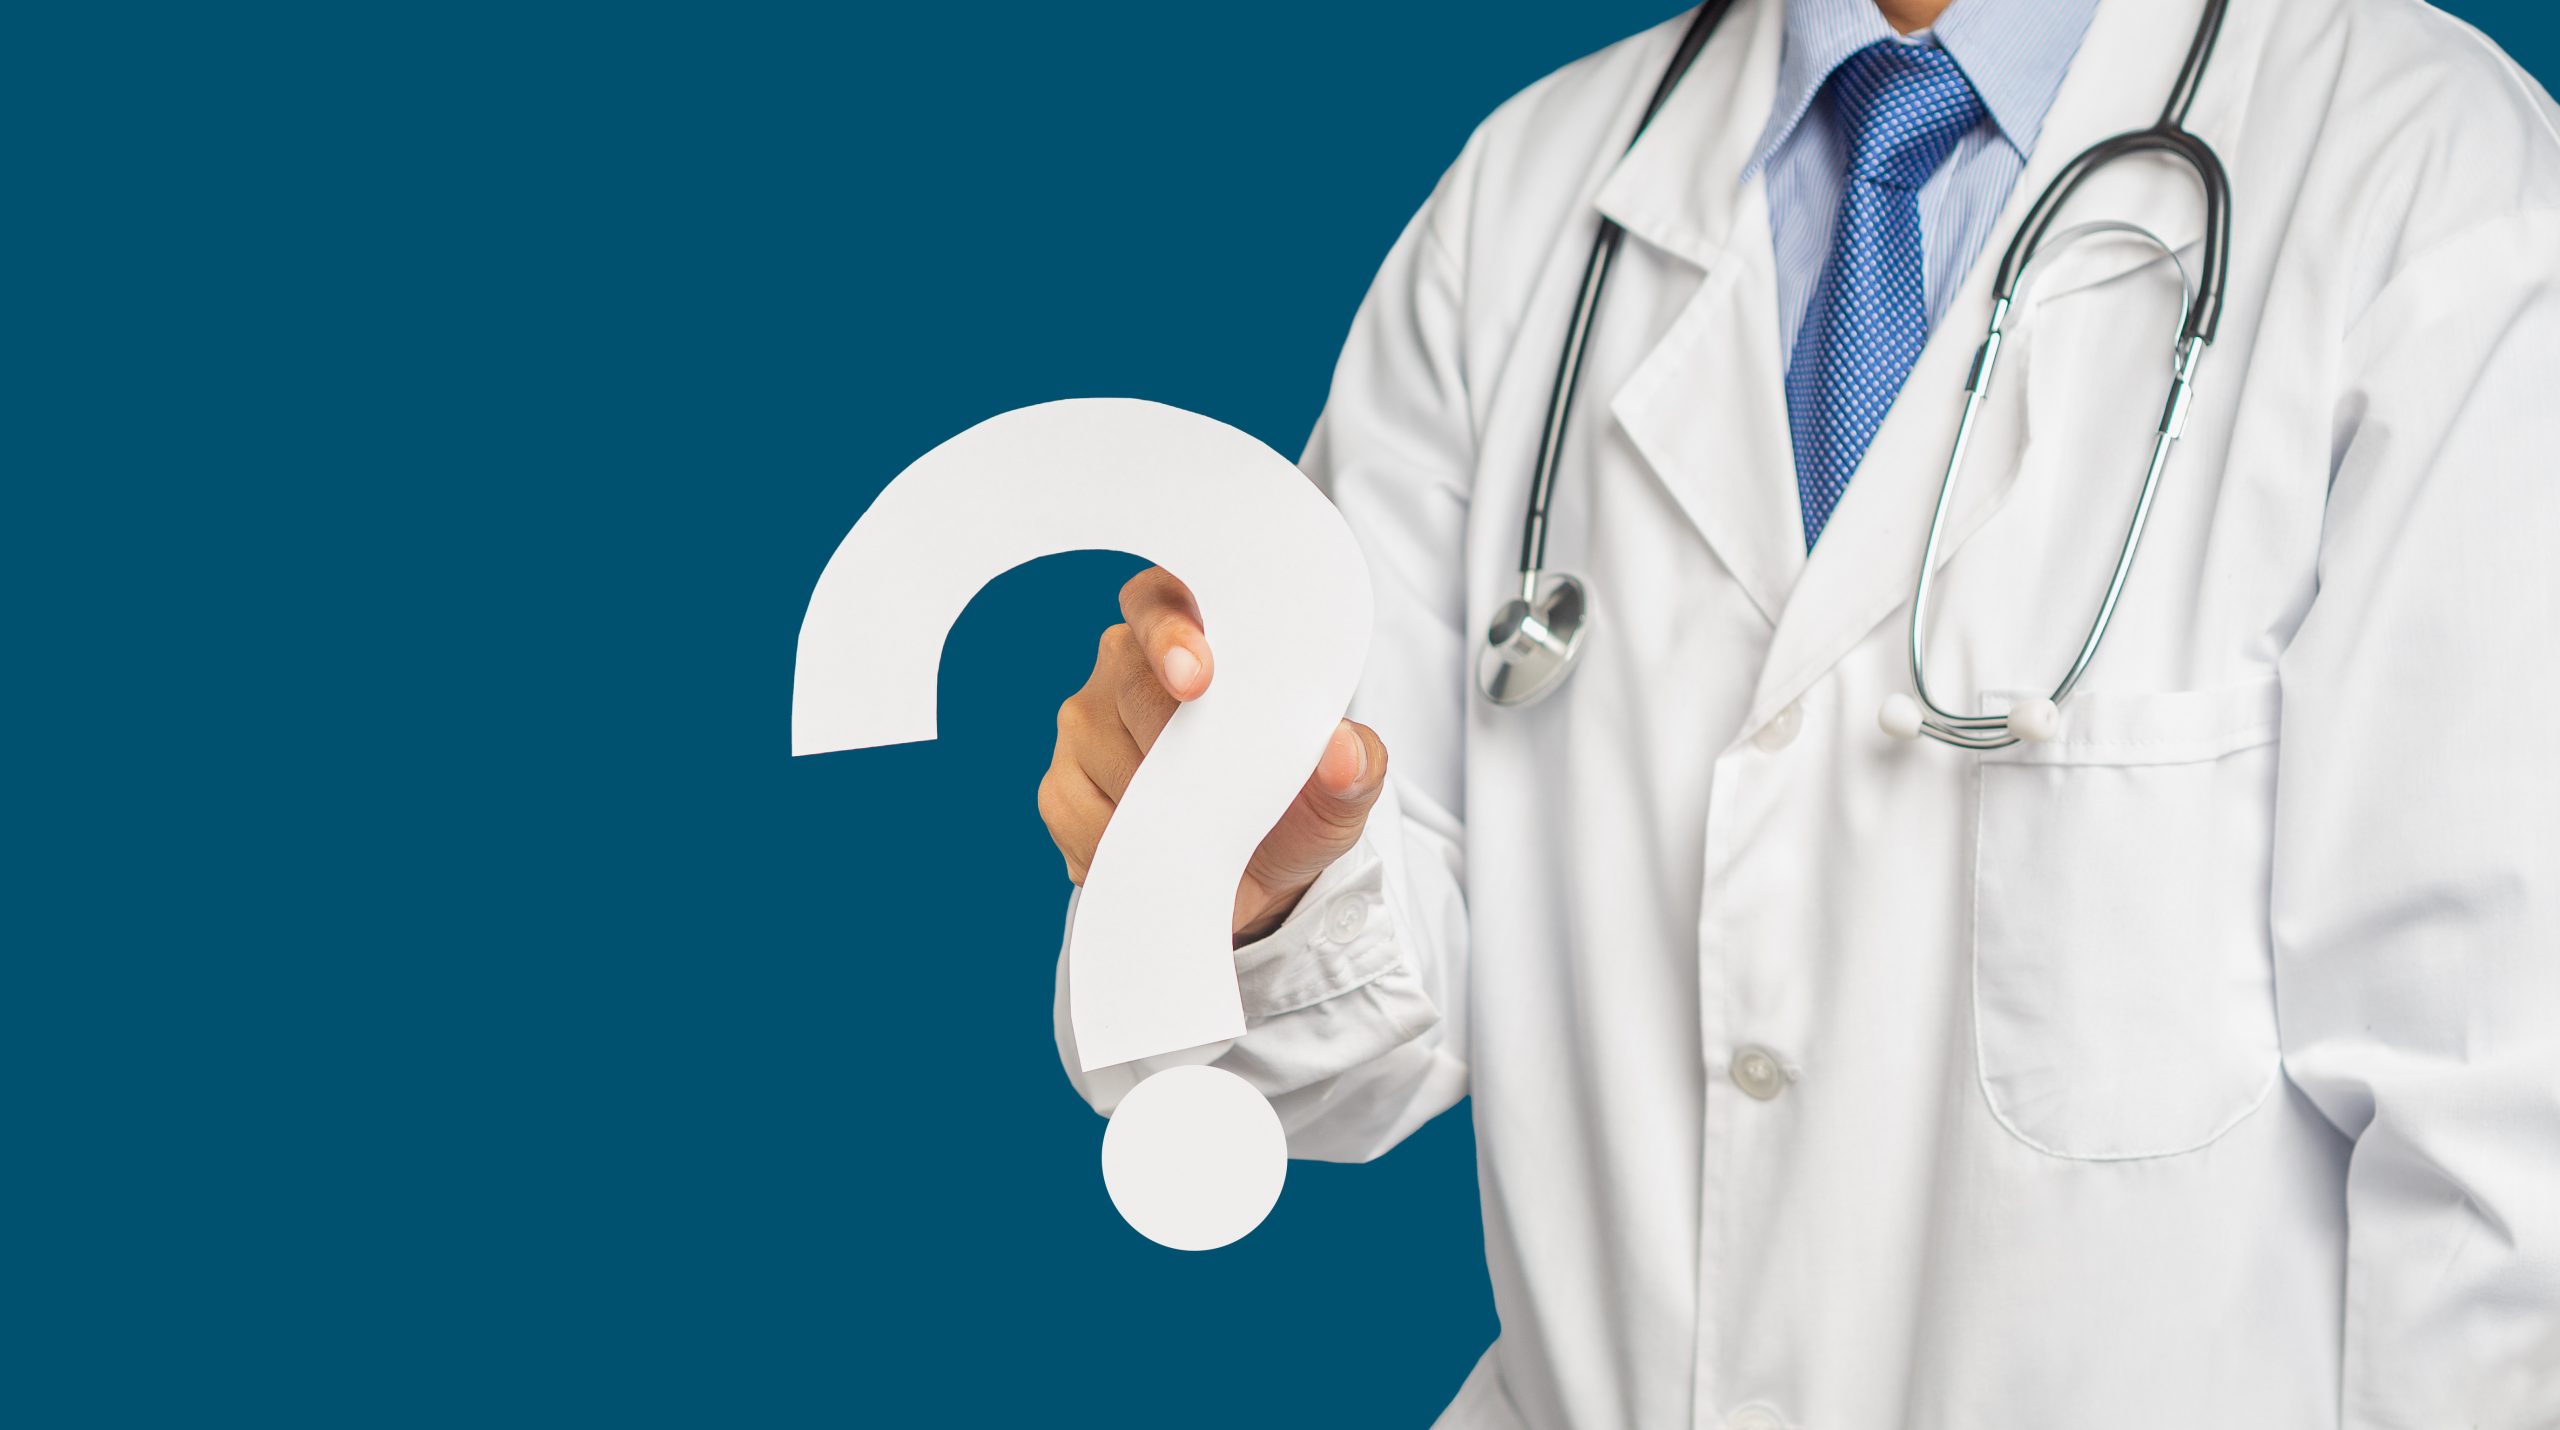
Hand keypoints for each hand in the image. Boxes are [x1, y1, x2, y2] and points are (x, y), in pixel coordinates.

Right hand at [1039, 567, 1387, 942]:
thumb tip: (1343, 752)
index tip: (1196, 679)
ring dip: (1156, 803)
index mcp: (1198, 633)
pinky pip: (1075, 813)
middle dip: (1176, 744)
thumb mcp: (1339, 793)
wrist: (1254, 878)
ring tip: (1202, 830)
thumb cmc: (1296, 808)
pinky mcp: (1059, 787)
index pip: (1161, 600)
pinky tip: (1160, 853)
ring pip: (1100, 752)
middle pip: (1129, 685)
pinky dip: (1119, 844)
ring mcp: (1083, 724)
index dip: (1171, 631)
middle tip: (1221, 795)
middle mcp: (1126, 665)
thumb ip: (1356, 765)